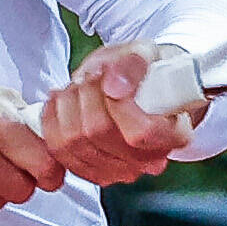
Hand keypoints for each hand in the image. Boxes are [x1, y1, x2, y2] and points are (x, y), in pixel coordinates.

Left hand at [38, 44, 205, 189]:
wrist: (140, 89)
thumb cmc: (146, 73)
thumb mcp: (146, 53)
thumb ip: (134, 63)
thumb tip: (114, 84)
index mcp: (174, 133)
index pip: (141, 132)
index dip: (117, 102)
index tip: (109, 77)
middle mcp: (149, 160)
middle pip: (98, 133)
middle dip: (86, 94)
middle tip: (93, 76)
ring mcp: (120, 171)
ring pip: (73, 142)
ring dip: (68, 104)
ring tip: (80, 86)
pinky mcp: (93, 171)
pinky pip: (58, 150)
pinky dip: (52, 120)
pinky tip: (62, 101)